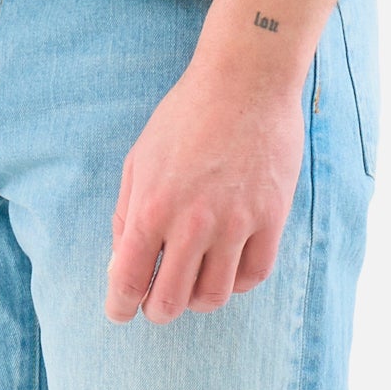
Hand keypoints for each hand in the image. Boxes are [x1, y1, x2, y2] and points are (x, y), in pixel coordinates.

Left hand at [104, 57, 306, 322]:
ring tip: (193, 280)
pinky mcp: (271, 218)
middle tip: (157, 300)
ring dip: (196, 297)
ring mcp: (235, 223)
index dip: (119, 305)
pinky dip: (236, 281)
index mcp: (152, 205)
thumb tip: (122, 263)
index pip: (128, 280)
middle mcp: (192, 222)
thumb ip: (127, 213)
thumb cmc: (186, 114)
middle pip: (170, 302)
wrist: (245, 80)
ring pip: (213, 296)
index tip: (120, 310)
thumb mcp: (141, 157)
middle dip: (156, 309)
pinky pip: (253, 276)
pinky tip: (227, 264)